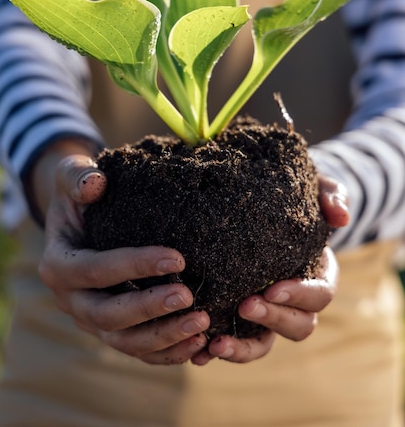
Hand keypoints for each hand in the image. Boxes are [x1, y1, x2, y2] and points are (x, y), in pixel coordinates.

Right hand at [34, 149, 209, 365]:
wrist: (81, 218)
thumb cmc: (82, 193)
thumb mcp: (71, 175)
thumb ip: (78, 175)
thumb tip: (95, 183)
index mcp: (58, 264)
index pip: (95, 270)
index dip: (135, 266)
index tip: (178, 258)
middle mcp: (70, 299)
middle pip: (107, 315)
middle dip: (149, 308)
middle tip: (189, 297)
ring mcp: (90, 320)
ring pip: (124, 342)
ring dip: (163, 337)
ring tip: (202, 324)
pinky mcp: (111, 331)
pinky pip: (138, 350)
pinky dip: (166, 352)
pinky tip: (199, 344)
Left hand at [191, 174, 348, 365]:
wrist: (266, 202)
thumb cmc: (297, 197)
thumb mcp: (317, 188)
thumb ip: (332, 196)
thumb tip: (341, 217)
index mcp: (319, 276)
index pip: (319, 295)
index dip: (300, 295)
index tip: (273, 287)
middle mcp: (296, 302)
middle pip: (297, 325)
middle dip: (272, 319)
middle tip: (244, 305)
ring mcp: (268, 312)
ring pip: (264, 343)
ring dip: (242, 349)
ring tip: (216, 343)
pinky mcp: (241, 317)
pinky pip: (235, 341)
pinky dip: (219, 349)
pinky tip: (197, 351)